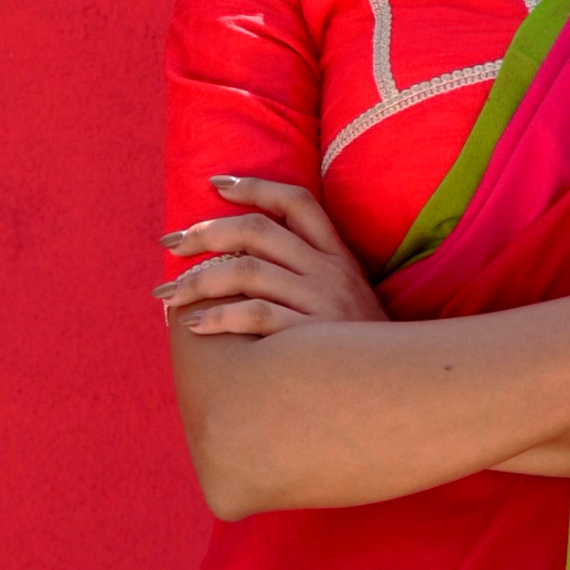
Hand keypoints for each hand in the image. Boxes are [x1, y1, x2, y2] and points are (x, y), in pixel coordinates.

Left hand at [158, 175, 386, 340]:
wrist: (401, 386)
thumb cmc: (361, 346)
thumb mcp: (349, 297)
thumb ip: (310, 272)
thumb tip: (247, 259)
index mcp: (337, 255)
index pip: (295, 201)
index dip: (254, 186)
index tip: (215, 184)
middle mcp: (328, 271)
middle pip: (256, 232)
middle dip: (203, 232)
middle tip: (169, 242)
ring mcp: (320, 302)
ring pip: (245, 272)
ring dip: (197, 280)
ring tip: (169, 295)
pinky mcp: (311, 337)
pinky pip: (255, 316)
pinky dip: (219, 317)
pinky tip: (195, 325)